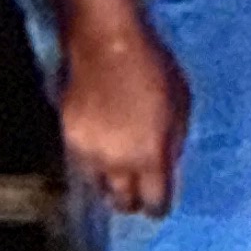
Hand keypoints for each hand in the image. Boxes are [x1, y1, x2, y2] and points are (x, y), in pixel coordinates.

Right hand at [60, 12, 188, 218]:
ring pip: (98, 186)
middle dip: (132, 201)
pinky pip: (83, 163)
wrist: (106, 44)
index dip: (158, 206)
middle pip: (122, 202)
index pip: (154, 202)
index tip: (160, 205)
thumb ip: (174, 141)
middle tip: (139, 194)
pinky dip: (93, 163)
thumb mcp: (182, 104)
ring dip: (110, 183)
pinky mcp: (68, 138)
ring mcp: (89, 152)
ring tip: (120, 175)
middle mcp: (118, 162)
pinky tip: (103, 152)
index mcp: (150, 155)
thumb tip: (168, 163)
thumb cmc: (154, 67)